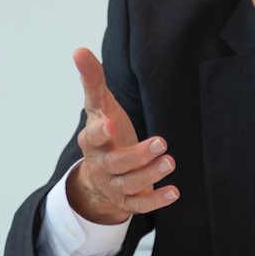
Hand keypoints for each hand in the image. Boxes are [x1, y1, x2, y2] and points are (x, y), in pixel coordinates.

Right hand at [66, 48, 177, 223]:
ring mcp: (114, 185)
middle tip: (162, 142)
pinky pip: (141, 205)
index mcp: (91, 141)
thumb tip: (79, 50)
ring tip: (170, 161)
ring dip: (151, 174)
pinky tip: (174, 192)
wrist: (100, 175)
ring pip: (131, 183)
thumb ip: (92, 80)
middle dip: (138, 154)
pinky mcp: (128, 201)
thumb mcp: (99, 106)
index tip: (111, 125)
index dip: (100, 133)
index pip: (91, 137)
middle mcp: (101, 165)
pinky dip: (157, 200)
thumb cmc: (104, 133)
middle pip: (118, 163)